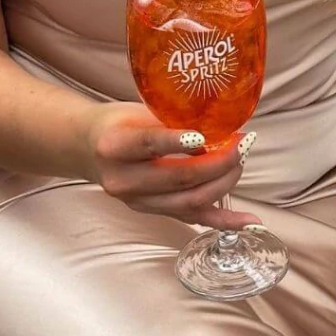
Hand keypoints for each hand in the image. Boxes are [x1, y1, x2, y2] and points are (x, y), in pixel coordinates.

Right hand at [85, 103, 259, 230]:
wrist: (86, 148)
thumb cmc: (118, 124)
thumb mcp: (139, 113)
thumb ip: (173, 121)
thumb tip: (221, 126)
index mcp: (114, 146)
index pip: (149, 144)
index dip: (177, 141)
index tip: (204, 136)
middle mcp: (123, 180)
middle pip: (180, 178)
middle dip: (220, 162)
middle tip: (242, 144)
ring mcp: (137, 202)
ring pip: (190, 201)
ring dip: (225, 183)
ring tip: (241, 162)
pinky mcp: (152, 213)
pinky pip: (192, 218)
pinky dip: (224, 221)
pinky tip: (249, 222)